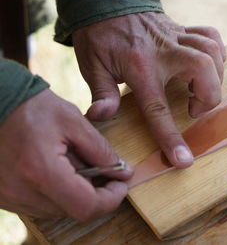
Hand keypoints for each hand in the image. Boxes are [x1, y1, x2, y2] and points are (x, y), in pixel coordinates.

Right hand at [0, 89, 133, 219]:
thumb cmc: (34, 107)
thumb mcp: (75, 122)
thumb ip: (101, 151)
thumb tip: (122, 173)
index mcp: (42, 171)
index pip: (86, 206)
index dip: (110, 199)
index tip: (120, 184)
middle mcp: (22, 191)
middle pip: (73, 211)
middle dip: (95, 193)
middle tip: (102, 170)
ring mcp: (9, 197)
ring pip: (57, 211)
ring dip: (75, 193)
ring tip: (75, 165)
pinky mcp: (3, 195)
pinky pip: (39, 205)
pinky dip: (56, 193)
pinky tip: (57, 170)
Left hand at [72, 12, 225, 167]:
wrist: (108, 3)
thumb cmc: (99, 36)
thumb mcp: (92, 65)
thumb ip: (101, 92)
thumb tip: (100, 116)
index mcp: (139, 66)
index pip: (159, 108)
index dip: (171, 137)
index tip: (184, 159)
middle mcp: (164, 50)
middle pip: (203, 71)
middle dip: (208, 97)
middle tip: (193, 109)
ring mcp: (177, 37)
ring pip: (212, 53)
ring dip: (215, 77)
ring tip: (201, 90)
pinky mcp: (183, 29)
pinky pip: (211, 36)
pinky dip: (217, 53)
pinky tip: (210, 66)